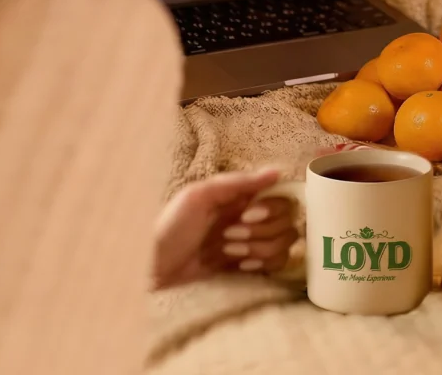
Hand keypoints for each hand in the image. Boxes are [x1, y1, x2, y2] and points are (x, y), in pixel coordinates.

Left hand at [153, 169, 298, 289]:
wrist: (153, 270)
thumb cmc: (169, 228)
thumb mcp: (198, 196)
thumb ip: (237, 183)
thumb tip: (277, 172)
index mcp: (241, 197)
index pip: (282, 197)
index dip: (272, 207)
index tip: (248, 214)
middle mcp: (251, 218)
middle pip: (288, 221)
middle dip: (262, 231)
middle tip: (230, 235)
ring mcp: (252, 243)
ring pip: (284, 244)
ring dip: (259, 248)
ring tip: (229, 252)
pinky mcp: (249, 267)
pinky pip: (277, 265)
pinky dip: (263, 264)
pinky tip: (241, 266)